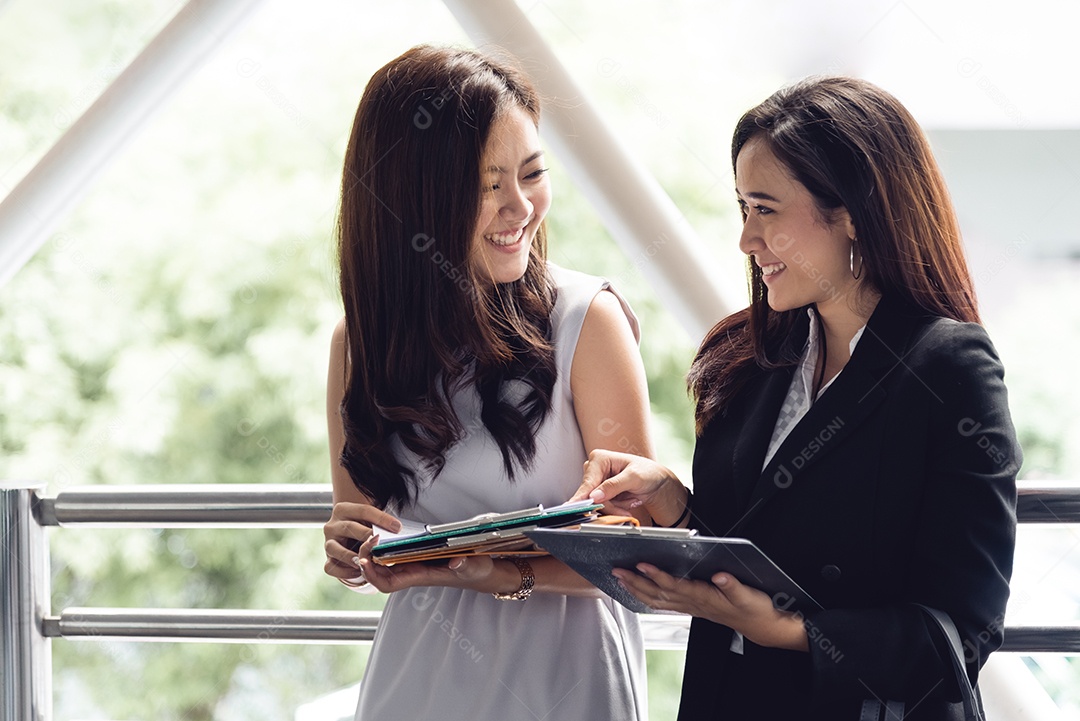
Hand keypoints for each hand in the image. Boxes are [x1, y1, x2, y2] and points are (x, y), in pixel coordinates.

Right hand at [322, 501, 400, 581]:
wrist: (349, 538)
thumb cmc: (363, 526)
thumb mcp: (369, 520)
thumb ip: (379, 523)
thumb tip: (396, 529)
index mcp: (343, 510)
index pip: (363, 510)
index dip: (381, 518)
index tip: (397, 527)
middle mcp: (332, 526)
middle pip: (349, 528)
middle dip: (366, 535)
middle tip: (379, 542)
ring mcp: (328, 543)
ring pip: (333, 548)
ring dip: (350, 555)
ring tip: (363, 560)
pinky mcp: (328, 560)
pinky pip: (330, 567)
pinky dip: (343, 571)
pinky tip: (357, 571)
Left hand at [354, 536, 511, 593]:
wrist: (481, 571)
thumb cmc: (475, 571)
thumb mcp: (474, 567)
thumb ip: (465, 565)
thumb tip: (456, 562)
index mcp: (422, 576)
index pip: (388, 584)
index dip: (373, 576)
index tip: (366, 561)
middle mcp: (413, 571)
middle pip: (379, 573)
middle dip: (368, 559)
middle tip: (367, 539)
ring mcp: (414, 563)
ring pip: (384, 563)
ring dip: (374, 552)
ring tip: (371, 534)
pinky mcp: (418, 555)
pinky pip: (394, 554)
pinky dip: (384, 546)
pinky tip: (382, 534)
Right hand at [571, 449, 684, 522]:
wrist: (657, 483)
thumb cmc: (648, 473)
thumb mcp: (634, 477)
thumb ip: (614, 486)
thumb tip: (595, 496)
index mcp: (599, 459)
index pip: (588, 482)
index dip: (584, 497)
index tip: (576, 507)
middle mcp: (595, 469)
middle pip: (592, 496)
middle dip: (611, 504)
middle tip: (627, 505)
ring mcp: (598, 482)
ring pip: (598, 504)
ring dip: (617, 506)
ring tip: (632, 499)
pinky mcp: (602, 493)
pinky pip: (604, 507)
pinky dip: (618, 507)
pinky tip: (628, 501)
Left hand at [612, 564, 808, 651]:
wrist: (761, 626)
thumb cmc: (754, 609)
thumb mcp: (748, 596)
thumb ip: (733, 585)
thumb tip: (720, 575)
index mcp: (704, 597)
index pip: (675, 585)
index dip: (657, 576)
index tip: (641, 565)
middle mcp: (694, 603)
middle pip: (659, 593)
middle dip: (636, 582)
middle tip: (617, 571)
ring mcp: (691, 607)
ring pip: (658, 600)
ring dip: (637, 590)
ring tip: (620, 579)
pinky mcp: (693, 607)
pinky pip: (665, 604)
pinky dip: (649, 597)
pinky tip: (639, 592)